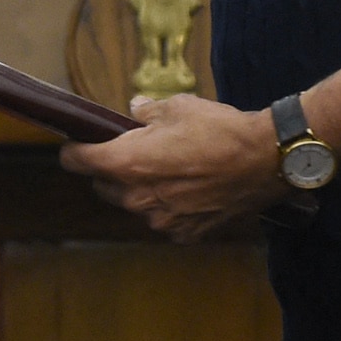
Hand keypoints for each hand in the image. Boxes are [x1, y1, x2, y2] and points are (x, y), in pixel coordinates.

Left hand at [58, 93, 285, 241]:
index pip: (78, 162)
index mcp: (127, 164)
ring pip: (134, 204)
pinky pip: (163, 219)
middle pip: (103, 186)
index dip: (75, 151)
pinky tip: (188, 189)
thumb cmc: (220, 130)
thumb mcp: (178, 107)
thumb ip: (147, 113)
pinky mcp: (185, 233)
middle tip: (132, 151)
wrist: (266, 161)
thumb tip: (134, 111)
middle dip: (110, 170)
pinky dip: (168, 206)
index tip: (78, 144)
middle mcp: (138, 198)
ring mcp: (161, 220)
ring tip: (168, 170)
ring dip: (140, 190)